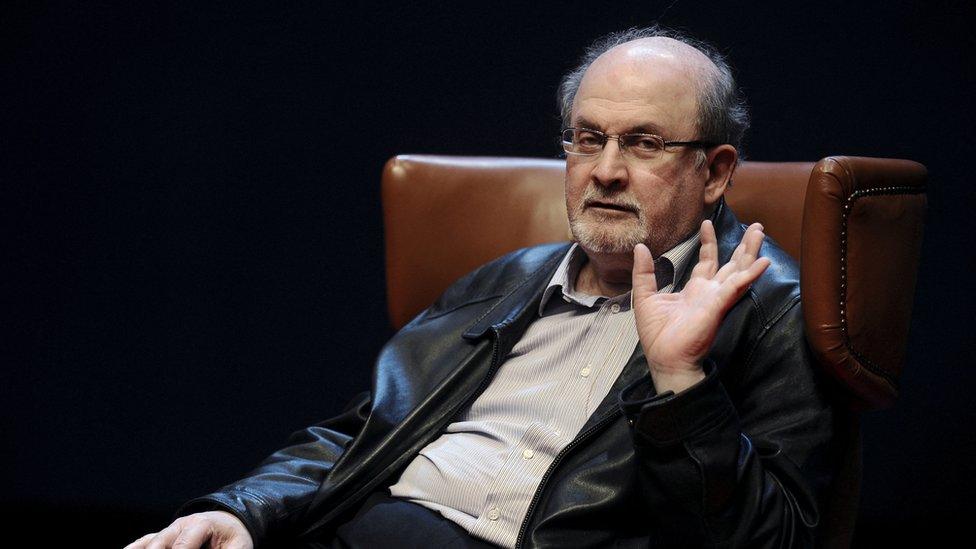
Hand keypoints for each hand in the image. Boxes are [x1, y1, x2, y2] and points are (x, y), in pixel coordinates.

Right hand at [123, 511, 253, 548]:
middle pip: (160, 544)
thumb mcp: (239, 546)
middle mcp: (180, 525)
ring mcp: (168, 531)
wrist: (229, 522)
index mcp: (201, 524)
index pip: (183, 545)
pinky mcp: (161, 538)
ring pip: (148, 543)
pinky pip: (143, 543)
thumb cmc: (234, 536)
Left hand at [631, 220, 770, 393]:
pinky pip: (736, 287)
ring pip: (739, 270)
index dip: (708, 242)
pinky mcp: (718, 306)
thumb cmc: (657, 334)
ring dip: (750, 252)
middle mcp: (710, 292)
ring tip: (760, 232)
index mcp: (694, 290)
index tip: (707, 223)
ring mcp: (717, 299)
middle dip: (744, 245)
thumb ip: (644, 273)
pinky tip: (763, 262)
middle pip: (731, 264)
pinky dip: (750, 274)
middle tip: (757, 226)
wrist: (665, 359)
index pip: (706, 261)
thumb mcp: (645, 297)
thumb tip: (640, 248)